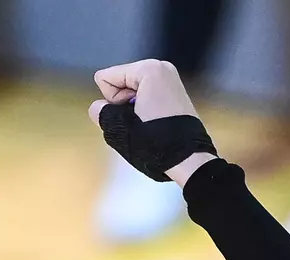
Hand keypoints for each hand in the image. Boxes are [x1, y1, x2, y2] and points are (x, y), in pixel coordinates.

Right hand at [86, 59, 213, 184]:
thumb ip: (101, 112)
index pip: (105, 79)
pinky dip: (146, 111)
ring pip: (131, 93)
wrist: (190, 161)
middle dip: (124, 105)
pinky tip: (158, 123)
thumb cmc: (157, 143)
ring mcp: (171, 80)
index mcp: (149, 69)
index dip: (113, 102)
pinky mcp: (175, 93)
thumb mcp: (119, 127)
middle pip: (119, 83)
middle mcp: (162, 68)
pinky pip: (145, 98)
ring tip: (151, 124)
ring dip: (134, 110)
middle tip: (143, 122)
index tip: (133, 115)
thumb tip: (99, 107)